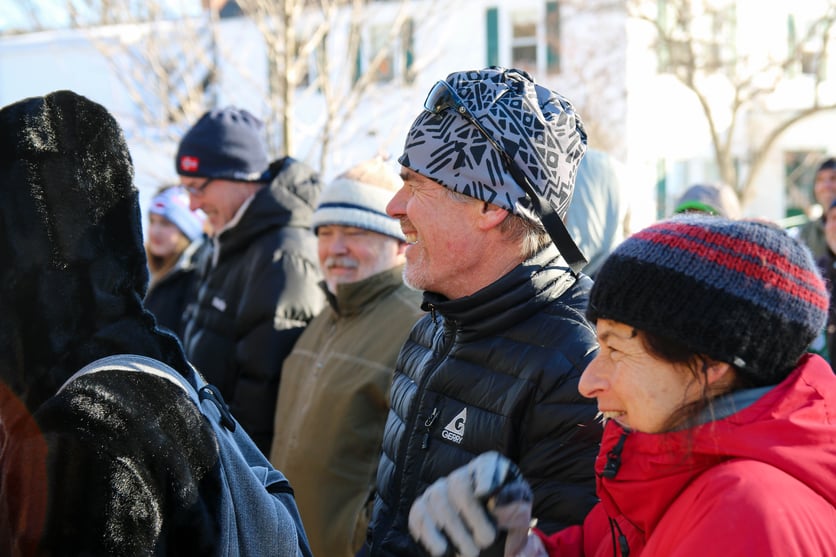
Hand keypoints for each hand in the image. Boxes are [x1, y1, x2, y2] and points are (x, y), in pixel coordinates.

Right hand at [408, 451, 532, 556]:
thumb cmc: (507, 517)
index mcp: (489, 468)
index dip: (485, 477)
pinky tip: (442, 550)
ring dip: (455, 530)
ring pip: (438, 501)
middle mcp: (461, 475)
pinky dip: (429, 534)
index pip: (487, 465)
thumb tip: (497, 503)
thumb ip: (515, 503)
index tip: (485, 494)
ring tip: (471, 553)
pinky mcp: (422, 507)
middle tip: (487, 541)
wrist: (490, 538)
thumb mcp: (520, 509)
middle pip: (460, 486)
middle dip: (473, 515)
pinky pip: (419, 514)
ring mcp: (439, 490)